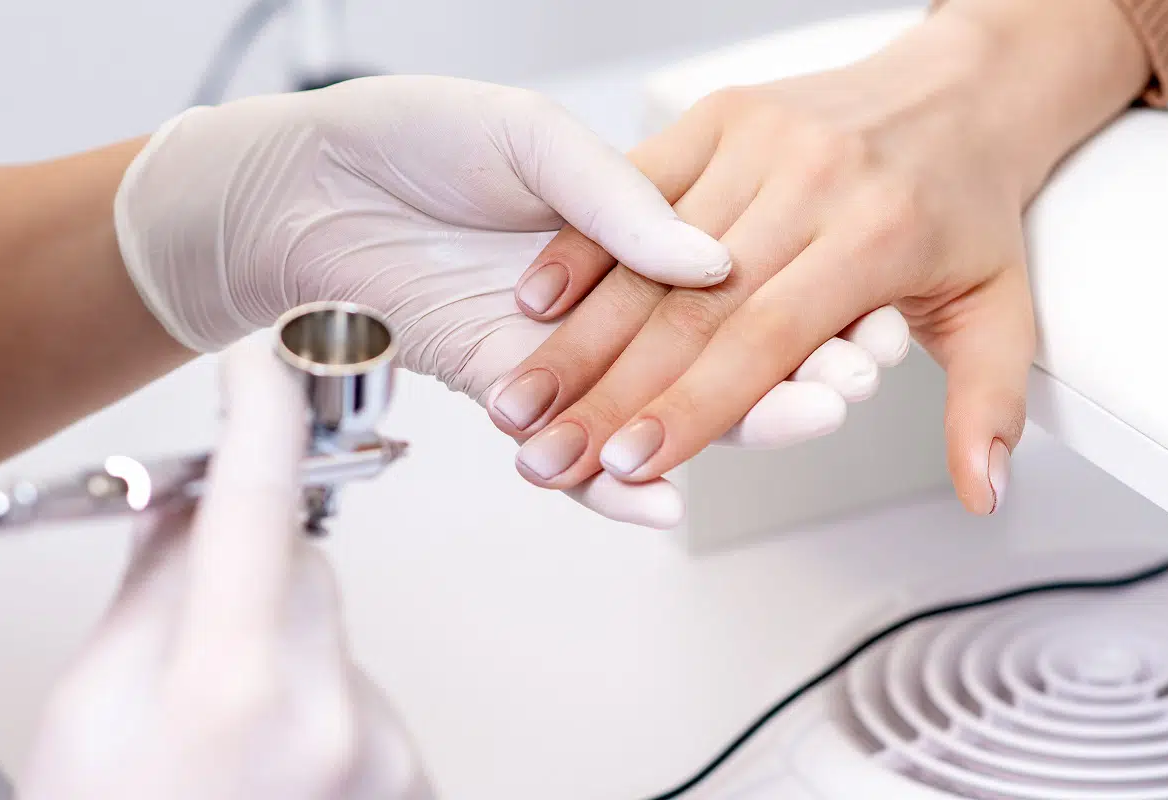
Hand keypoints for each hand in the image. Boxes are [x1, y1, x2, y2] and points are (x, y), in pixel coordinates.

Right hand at [17, 336, 432, 799]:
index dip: (262, 415)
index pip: (258, 502)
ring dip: (289, 649)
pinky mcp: (411, 780)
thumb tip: (195, 501)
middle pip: (309, 568)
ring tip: (228, 732)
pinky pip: (364, 690)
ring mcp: (382, 754)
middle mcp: (331, 715)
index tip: (267, 365)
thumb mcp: (91, 704)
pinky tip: (276, 760)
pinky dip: (325, 702)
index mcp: (232, 684)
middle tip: (196, 632)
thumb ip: (154, 587)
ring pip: (337, 632)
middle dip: (255, 573)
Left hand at [115, 75, 896, 527]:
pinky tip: (662, 502)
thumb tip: (708, 260)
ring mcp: (563, 354)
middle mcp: (607, 299)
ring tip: (789, 430)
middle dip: (785, 376)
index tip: (857, 321)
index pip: (734, 280)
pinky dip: (612, 487)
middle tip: (841, 389)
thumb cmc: (414, 137)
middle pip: (712, 353)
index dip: (799, 302)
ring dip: (724, 430)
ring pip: (655, 410)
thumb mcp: (532, 139)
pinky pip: (572, 452)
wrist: (310, 183)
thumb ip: (619, 201)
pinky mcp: (510, 392)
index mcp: (627, 229)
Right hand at [496, 0, 1149, 513]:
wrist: (962, 89)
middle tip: (548, 457)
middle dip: (609, 394)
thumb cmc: (968, 208)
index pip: (761, 342)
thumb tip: (982, 495)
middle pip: (689, 308)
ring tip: (520, 404)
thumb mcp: (1001, 312)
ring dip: (577, 336)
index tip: (628, 466)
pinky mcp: (721, 115)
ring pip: (648, 254)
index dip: (689, 409)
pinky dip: (581, 248)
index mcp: (878, 238)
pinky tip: (531, 306)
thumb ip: (986, 409)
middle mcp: (812, 183)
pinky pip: (634, 185)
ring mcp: (759, 141)